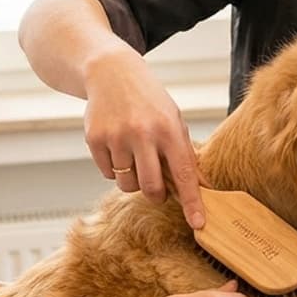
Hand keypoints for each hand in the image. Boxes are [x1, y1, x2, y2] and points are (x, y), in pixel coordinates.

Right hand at [82, 45, 206, 229]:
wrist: (110, 72)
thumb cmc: (149, 100)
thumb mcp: (174, 120)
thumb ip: (185, 153)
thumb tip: (202, 187)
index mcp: (168, 129)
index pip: (184, 174)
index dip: (192, 202)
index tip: (198, 224)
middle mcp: (142, 133)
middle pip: (151, 187)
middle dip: (156, 195)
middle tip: (158, 190)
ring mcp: (116, 136)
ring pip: (126, 184)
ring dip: (132, 180)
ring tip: (134, 157)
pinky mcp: (95, 139)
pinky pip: (106, 173)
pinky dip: (114, 168)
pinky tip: (117, 147)